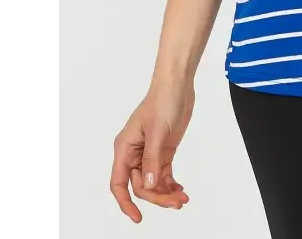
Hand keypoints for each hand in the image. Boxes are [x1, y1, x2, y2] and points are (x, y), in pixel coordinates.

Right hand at [110, 80, 194, 222]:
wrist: (178, 85)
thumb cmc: (162, 100)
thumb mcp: (157, 131)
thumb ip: (152, 160)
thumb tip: (148, 186)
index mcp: (125, 148)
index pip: (119, 183)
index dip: (125, 202)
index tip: (138, 217)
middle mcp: (134, 153)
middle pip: (140, 186)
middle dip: (157, 197)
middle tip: (176, 203)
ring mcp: (149, 153)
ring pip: (153, 182)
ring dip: (166, 193)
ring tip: (182, 199)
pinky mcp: (163, 151)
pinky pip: (163, 174)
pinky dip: (170, 183)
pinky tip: (180, 190)